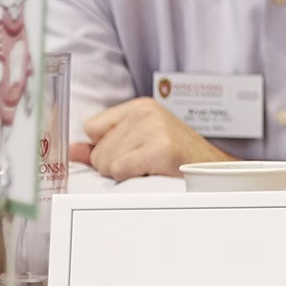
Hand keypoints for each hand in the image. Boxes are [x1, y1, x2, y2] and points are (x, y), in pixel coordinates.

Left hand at [71, 97, 230, 179]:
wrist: (213, 171)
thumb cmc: (177, 159)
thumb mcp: (139, 143)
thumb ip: (104, 145)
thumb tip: (72, 150)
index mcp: (139, 107)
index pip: (92, 128)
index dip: (104, 148)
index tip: (126, 155)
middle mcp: (145, 112)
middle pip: (98, 150)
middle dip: (114, 165)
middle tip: (143, 165)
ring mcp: (153, 128)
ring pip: (106, 163)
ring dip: (124, 174)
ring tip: (150, 169)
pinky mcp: (160, 148)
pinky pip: (121, 171)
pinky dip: (132, 178)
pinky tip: (152, 173)